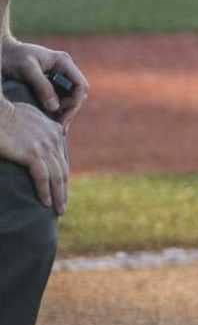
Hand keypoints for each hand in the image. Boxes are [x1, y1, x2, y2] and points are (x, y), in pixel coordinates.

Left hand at [0, 36, 86, 124]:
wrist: (1, 51)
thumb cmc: (12, 57)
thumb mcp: (27, 70)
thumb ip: (42, 87)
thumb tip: (56, 107)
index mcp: (63, 62)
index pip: (80, 85)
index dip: (75, 103)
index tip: (62, 117)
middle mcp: (64, 69)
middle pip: (77, 93)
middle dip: (70, 109)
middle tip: (60, 126)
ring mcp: (58, 75)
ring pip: (69, 96)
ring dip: (64, 110)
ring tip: (55, 125)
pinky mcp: (49, 82)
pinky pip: (59, 97)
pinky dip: (57, 108)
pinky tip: (50, 119)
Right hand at [0, 92, 67, 215]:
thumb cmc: (5, 115)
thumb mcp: (28, 118)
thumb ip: (37, 129)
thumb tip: (34, 140)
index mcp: (54, 131)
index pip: (60, 158)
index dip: (61, 176)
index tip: (60, 189)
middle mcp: (54, 138)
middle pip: (62, 170)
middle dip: (63, 190)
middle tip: (62, 206)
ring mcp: (44, 146)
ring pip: (56, 176)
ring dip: (58, 195)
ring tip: (59, 210)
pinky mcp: (32, 153)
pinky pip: (43, 177)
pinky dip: (45, 191)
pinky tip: (46, 203)